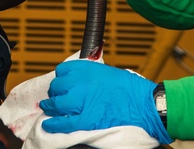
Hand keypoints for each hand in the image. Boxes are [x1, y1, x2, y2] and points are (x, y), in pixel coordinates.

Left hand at [39, 59, 170, 143]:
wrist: (144, 105)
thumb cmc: (131, 88)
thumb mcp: (109, 73)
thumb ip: (91, 75)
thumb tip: (80, 81)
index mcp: (87, 68)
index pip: (62, 70)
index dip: (61, 77)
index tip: (62, 82)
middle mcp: (81, 83)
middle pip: (57, 87)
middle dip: (56, 92)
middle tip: (57, 96)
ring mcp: (81, 102)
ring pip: (56, 104)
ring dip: (51, 106)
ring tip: (49, 108)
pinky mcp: (85, 120)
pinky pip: (63, 122)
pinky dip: (54, 124)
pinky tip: (49, 124)